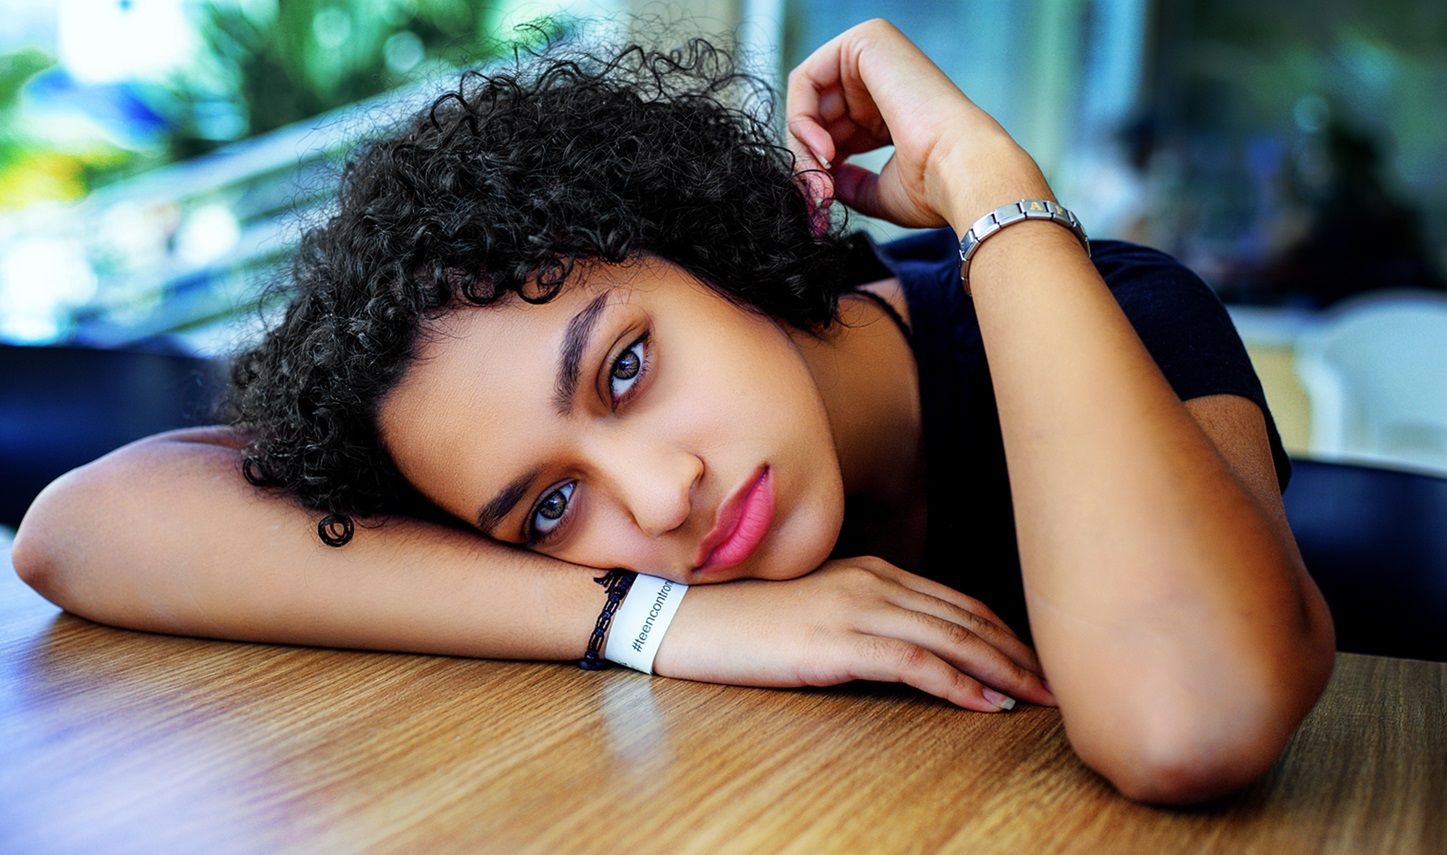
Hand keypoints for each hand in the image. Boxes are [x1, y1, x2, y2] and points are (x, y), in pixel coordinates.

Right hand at [652, 557, 1055, 711]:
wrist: (684, 615)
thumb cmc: (745, 618)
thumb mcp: (815, 608)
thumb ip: (864, 615)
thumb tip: (906, 646)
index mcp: (871, 569)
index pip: (955, 601)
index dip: (1001, 631)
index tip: (1033, 660)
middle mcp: (873, 580)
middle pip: (965, 618)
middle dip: (1017, 653)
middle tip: (1057, 684)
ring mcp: (856, 607)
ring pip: (952, 638)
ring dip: (1003, 671)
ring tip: (1038, 699)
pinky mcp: (837, 641)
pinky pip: (914, 663)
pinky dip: (957, 685)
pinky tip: (985, 706)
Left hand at [785, 18, 1052, 231]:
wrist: (961, 171)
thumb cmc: (934, 186)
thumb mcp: (881, 191)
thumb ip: (850, 183)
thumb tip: (826, 183)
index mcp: (890, 108)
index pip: (832, 129)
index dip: (819, 166)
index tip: (821, 199)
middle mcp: (882, 77)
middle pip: (815, 113)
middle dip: (807, 158)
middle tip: (815, 195)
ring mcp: (875, 54)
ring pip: (806, 99)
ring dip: (802, 146)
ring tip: (819, 179)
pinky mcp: (865, 41)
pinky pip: (805, 79)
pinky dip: (801, 118)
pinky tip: (822, 149)